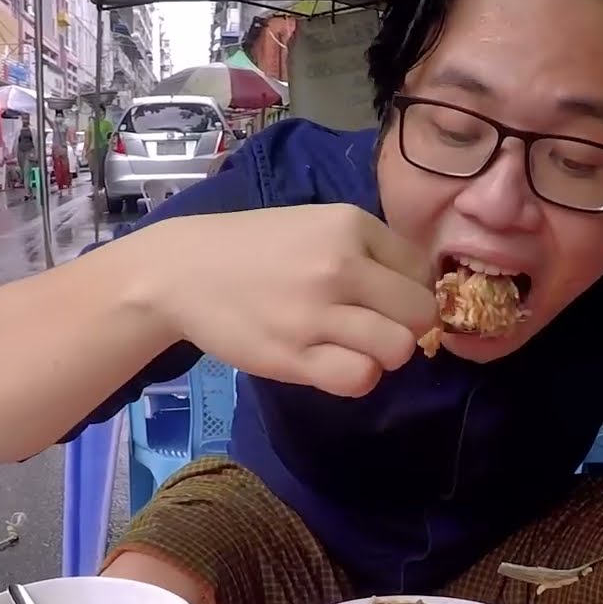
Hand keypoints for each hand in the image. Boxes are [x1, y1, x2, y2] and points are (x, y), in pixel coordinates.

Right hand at [140, 204, 439, 397]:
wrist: (181, 272)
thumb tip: (418, 292)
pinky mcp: (293, 356)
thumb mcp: (315, 225)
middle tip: (373, 328)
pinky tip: (332, 364)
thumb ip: (366, 250)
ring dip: (381, 355)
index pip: (422, 270)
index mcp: (350, 225)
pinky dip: (355, 377)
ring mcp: (316, 313)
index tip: (386, 301)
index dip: (411, 291)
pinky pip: (359, 378)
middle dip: (406, 326)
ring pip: (397, 349)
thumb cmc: (252, 249)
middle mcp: (340, 265)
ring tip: (351, 347)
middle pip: (420, 312)